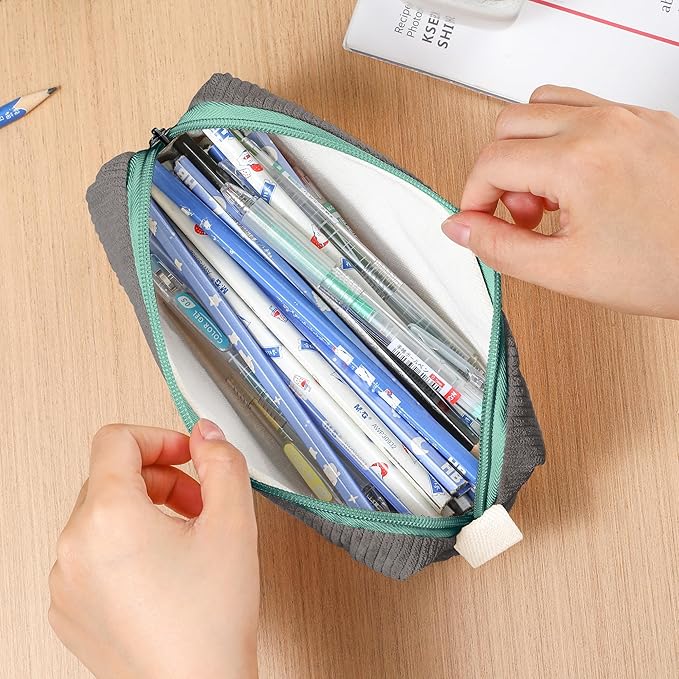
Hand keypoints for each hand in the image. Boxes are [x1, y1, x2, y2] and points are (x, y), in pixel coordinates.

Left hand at [48, 420, 258, 678]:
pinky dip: (125, 549)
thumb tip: (206, 434)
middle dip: (162, 480)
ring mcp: (66, 582)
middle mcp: (73, 547)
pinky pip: (92, 555)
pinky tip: (163, 573)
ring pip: (103, 516)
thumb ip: (223, 462)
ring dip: (145, 513)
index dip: (160, 437)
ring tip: (185, 541)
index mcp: (108, 517)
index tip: (188, 454)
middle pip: (112, 478)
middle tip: (199, 504)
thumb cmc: (210, 623)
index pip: (116, 439)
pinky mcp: (69, 610)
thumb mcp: (234, 523)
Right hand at [442, 85, 678, 318]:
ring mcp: (628, 117)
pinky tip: (575, 180)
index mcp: (579, 161)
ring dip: (527, 148)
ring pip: (542, 105)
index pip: (491, 161)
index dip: (473, 198)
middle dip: (499, 173)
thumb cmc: (667, 267)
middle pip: (508, 124)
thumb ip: (500, 248)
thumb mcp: (565, 272)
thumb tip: (460, 228)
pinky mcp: (647, 120)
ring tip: (548, 195)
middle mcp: (603, 126)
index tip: (481, 223)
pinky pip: (583, 107)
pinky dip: (561, 137)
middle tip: (522, 215)